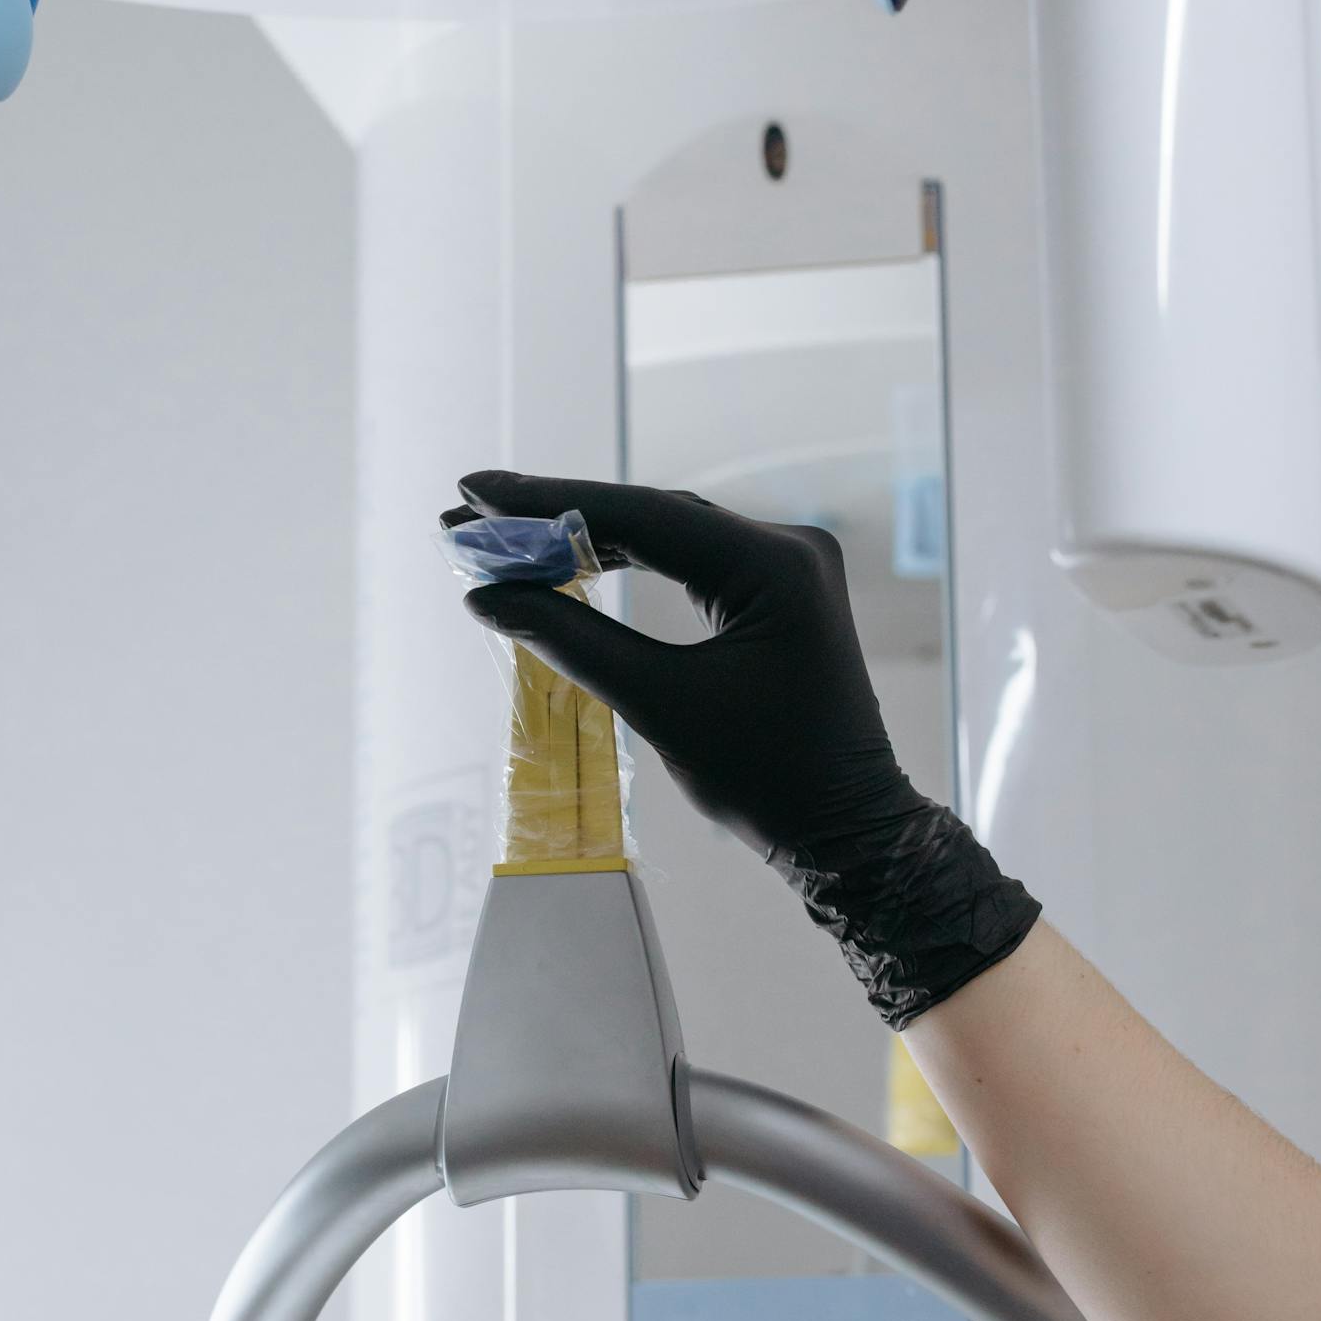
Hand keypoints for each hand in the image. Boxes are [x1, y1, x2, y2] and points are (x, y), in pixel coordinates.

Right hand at [446, 470, 1038, 1027]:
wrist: (851, 831)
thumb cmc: (767, 779)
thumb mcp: (659, 706)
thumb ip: (571, 639)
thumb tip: (485, 597)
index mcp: (773, 565)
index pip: (640, 515)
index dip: (549, 501)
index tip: (475, 489)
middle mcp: (787, 547)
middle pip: (650, 515)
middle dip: (556, 517)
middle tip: (469, 511)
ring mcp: (786, 566)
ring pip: (666, 534)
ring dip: (585, 537)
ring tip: (502, 536)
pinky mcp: (777, 590)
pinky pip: (689, 560)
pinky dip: (626, 562)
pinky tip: (567, 560)